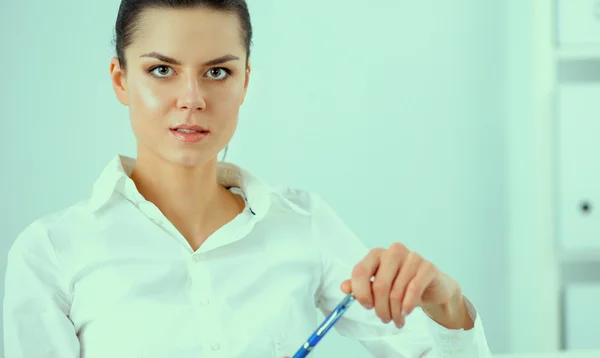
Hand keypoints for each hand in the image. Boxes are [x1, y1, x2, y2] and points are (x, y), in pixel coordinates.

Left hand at [340, 243, 461, 328]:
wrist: (432, 288)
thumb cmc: (402, 286)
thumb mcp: (378, 287)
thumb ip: (360, 286)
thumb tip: (344, 287)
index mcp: (377, 254)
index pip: (360, 271)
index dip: (361, 292)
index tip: (367, 306)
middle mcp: (393, 252)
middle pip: (379, 284)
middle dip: (380, 308)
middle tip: (384, 319)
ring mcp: (412, 257)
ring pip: (396, 291)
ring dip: (395, 312)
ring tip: (396, 320)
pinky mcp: (428, 267)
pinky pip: (414, 289)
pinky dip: (407, 305)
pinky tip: (406, 312)